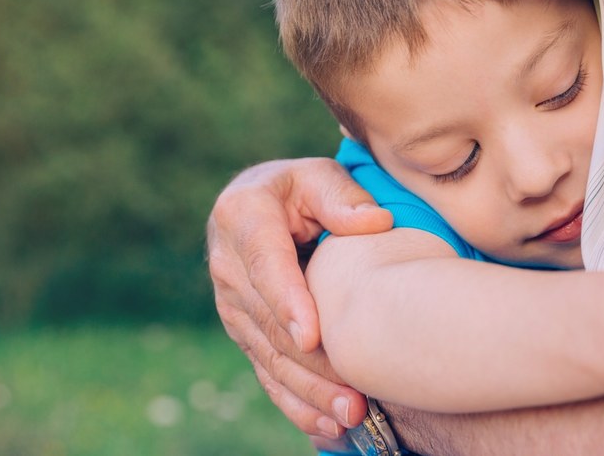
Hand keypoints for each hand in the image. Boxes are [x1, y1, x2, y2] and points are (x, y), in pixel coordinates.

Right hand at [207, 157, 392, 437]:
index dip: (287, 302)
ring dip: (309, 391)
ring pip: (269, 357)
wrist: (262, 206)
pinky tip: (329, 427)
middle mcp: (228, 267)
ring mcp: (233, 305)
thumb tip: (375, 222)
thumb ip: (342, 196)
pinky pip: (267, 374)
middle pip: (269, 323)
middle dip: (311, 363)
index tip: (312, 336)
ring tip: (352, 414)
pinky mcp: (245, 333)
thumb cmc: (300, 188)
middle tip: (354, 391)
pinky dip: (297, 404)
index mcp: (241, 217)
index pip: (265, 265)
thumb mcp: (317, 176)